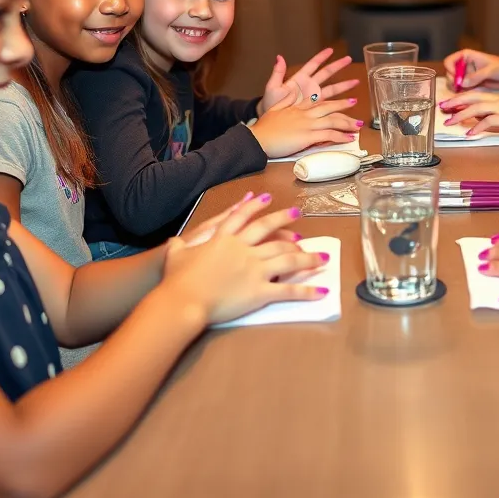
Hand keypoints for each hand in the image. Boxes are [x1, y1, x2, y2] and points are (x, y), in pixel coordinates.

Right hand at [161, 197, 328, 324]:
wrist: (182, 299)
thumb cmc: (176, 279)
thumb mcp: (176, 255)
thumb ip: (179, 246)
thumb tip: (175, 240)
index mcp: (224, 239)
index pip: (243, 218)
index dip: (255, 207)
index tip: (266, 198)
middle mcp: (243, 250)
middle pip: (270, 232)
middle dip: (285, 222)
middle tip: (298, 214)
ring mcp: (254, 269)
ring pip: (287, 259)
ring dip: (308, 258)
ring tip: (323, 257)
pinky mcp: (259, 291)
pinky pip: (287, 290)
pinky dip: (306, 291)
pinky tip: (321, 292)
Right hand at [251, 96, 360, 157]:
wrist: (258, 138)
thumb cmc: (264, 128)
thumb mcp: (274, 108)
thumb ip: (286, 99)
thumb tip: (293, 91)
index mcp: (297, 107)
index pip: (318, 101)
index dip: (330, 100)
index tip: (338, 99)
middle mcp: (305, 114)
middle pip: (329, 107)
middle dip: (344, 105)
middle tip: (355, 103)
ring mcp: (307, 124)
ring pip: (333, 120)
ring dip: (347, 123)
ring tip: (358, 125)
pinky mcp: (308, 135)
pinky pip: (329, 135)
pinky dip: (341, 136)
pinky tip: (348, 138)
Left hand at [258, 48, 358, 114]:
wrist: (271, 121)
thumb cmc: (270, 104)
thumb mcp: (272, 87)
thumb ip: (277, 73)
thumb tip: (279, 57)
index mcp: (299, 80)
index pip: (312, 65)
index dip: (321, 57)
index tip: (330, 50)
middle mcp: (309, 87)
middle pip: (326, 74)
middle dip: (337, 67)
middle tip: (349, 59)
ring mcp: (313, 98)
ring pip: (331, 89)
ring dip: (343, 86)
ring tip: (355, 82)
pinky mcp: (316, 110)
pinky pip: (329, 105)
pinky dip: (339, 104)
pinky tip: (349, 103)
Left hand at [439, 92, 498, 138]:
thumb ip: (495, 115)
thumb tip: (481, 121)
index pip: (475, 95)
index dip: (460, 98)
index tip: (448, 102)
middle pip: (472, 98)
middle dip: (455, 102)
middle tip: (442, 107)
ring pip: (476, 109)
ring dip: (461, 115)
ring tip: (450, 122)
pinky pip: (488, 121)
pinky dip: (477, 127)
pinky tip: (470, 133)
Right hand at [442, 49, 498, 90]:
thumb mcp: (491, 70)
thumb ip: (476, 76)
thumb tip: (462, 83)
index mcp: (466, 56)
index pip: (449, 61)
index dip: (451, 70)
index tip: (458, 79)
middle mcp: (464, 65)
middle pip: (449, 74)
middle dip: (454, 82)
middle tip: (463, 88)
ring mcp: (467, 75)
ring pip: (454, 83)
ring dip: (458, 89)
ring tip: (470, 90)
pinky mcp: (472, 84)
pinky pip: (462, 90)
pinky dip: (463, 93)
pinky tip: (472, 93)